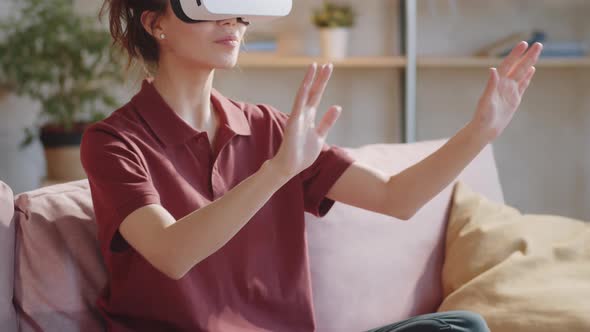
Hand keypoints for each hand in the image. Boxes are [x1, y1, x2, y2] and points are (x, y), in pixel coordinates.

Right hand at [272, 63, 340, 177]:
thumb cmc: (303, 153)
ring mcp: (297, 117)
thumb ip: (327, 121)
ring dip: (309, 81)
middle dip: (320, 78)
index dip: (322, 82)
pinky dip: (302, 95)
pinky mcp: (293, 124)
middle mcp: (303, 113)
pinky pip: (297, 107)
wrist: (290, 167)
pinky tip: (306, 85)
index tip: (328, 68)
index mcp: (310, 116)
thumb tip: (337, 106)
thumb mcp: (320, 136)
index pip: (317, 95)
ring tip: (315, 66)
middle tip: (327, 64)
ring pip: (304, 95)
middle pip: (313, 92)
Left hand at [471, 41, 542, 140]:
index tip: (524, 44)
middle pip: (518, 67)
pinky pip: (522, 85)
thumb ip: (490, 85)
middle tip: (538, 44)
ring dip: (529, 63)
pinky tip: (532, 69)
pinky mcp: (514, 99)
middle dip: (528, 56)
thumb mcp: (486, 100)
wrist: (484, 130)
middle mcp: (504, 85)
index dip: (515, 54)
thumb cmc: (482, 116)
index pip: (508, 65)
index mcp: (497, 83)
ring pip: (522, 74)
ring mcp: (510, 91)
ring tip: (536, 52)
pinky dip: (527, 77)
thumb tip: (493, 69)